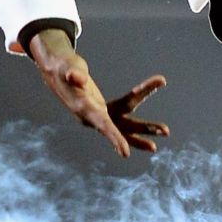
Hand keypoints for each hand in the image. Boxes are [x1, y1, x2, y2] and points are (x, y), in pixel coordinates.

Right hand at [27, 29, 167, 157]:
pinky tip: (150, 120)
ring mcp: (99, 114)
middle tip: (165, 130)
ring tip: (165, 132)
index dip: (113, 137)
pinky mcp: (104, 109)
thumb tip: (75, 77)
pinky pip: (124, 111)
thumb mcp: (65, 68)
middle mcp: (93, 116)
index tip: (125, 153)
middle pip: (121, 125)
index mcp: (83, 108)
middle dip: (142, 129)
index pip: (102, 124)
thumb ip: (72, 74)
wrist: (56, 71)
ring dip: (144, 128)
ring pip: (125, 123)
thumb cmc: (61, 67)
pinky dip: (137, 110)